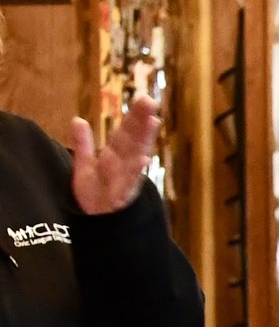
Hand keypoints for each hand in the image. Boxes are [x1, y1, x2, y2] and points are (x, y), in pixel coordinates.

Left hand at [68, 95, 158, 215]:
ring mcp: (125, 179)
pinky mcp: (122, 195)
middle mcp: (123, 165)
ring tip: (152, 121)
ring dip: (144, 139)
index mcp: (115, 157)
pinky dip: (136, 171)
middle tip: (150, 101)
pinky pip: (129, 182)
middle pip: (133, 139)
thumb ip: (83, 144)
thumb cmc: (94, 196)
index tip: (145, 100)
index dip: (135, 118)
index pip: (126, 133)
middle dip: (141, 121)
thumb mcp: (84, 166)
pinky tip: (144, 159)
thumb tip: (77, 119)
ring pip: (135, 156)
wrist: (97, 226)